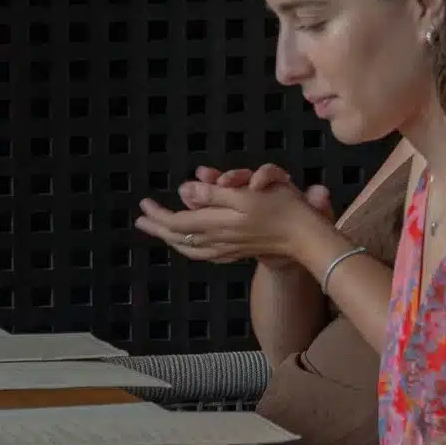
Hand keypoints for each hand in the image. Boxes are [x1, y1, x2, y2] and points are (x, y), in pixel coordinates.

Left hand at [134, 170, 323, 265]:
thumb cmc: (279, 209)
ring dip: (172, 239)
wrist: (304, 237)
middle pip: (179, 237)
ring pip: (190, 248)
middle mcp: (217, 240)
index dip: (158, 214)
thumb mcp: (244, 195)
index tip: (142, 205)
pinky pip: (204, 254)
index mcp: (215, 224)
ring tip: (160, 232)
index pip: (177, 221)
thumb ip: (212, 194)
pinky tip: (190, 247)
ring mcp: (226, 249)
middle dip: (158, 228)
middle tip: (141, 221)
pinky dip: (190, 248)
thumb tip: (184, 190)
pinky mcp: (236, 252)